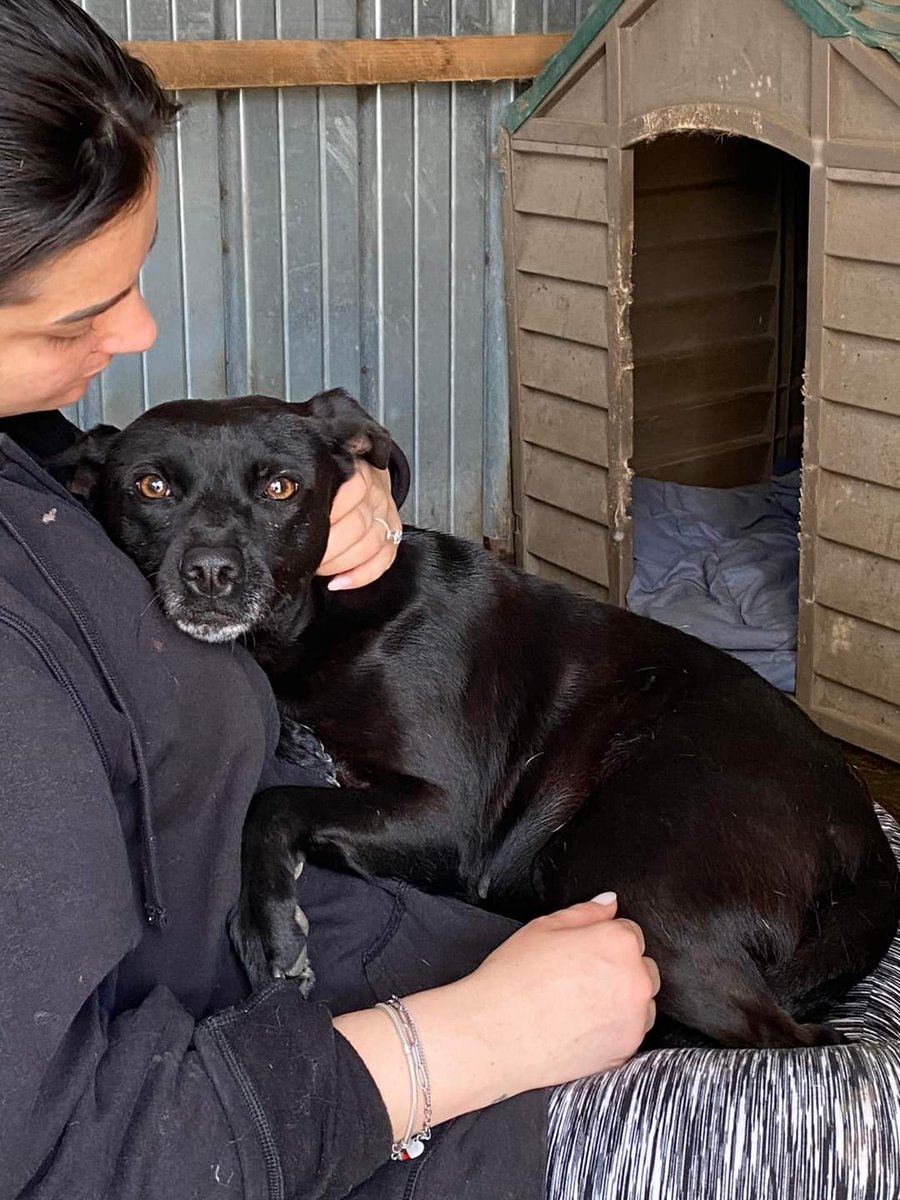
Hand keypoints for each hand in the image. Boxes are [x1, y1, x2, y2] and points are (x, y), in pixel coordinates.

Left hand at [317, 461, 401, 590]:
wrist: (370, 478)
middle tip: (307, 555)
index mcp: (360, 474)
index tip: (305, 529)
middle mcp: (377, 496)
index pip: (351, 492)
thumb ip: (312, 482)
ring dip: (341, 563)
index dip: (327, 514)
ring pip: (370, 546)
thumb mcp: (326, 470)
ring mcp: (387, 518)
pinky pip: (383, 561)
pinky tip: (341, 581)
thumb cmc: (340, 480)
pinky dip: (362, 576)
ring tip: (319, 569)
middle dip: (328, 548)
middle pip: (358, 525)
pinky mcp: (393, 537)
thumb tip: (282, 491)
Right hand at [453, 894, 658, 1093]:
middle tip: (579, 978)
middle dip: (618, 969)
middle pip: (641, 967)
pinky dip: (613, 1028)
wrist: (496, 1033)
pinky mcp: (626, 1049)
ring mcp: (633, 1018)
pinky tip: (581, 1024)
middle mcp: (634, 980)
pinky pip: (630, 1031)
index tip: (585, 952)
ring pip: (639, 1002)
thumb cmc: (514, 979)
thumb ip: (586, 912)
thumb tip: (609, 903)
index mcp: (617, 943)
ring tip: (579, 1003)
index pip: (631, 932)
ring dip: (621, 999)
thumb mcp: (544, 927)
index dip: (603, 940)